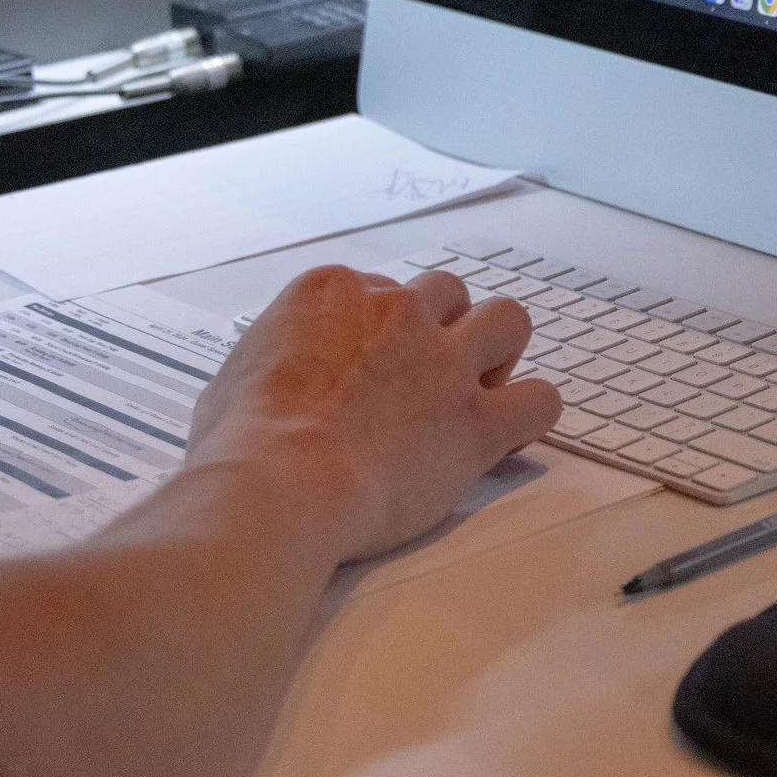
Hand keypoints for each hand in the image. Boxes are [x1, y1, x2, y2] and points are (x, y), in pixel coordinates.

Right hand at [184, 266, 559, 562]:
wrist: (280, 486)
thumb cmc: (241, 444)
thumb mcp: (236, 375)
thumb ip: (279, 357)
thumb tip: (283, 375)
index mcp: (335, 292)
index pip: (379, 289)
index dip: (379, 330)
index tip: (369, 366)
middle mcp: (398, 312)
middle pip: (447, 294)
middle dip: (444, 327)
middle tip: (426, 375)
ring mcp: (445, 363)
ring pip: (508, 320)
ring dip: (500, 350)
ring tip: (479, 389)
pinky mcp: (478, 420)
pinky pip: (541, 399)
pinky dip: (532, 413)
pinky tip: (510, 435)